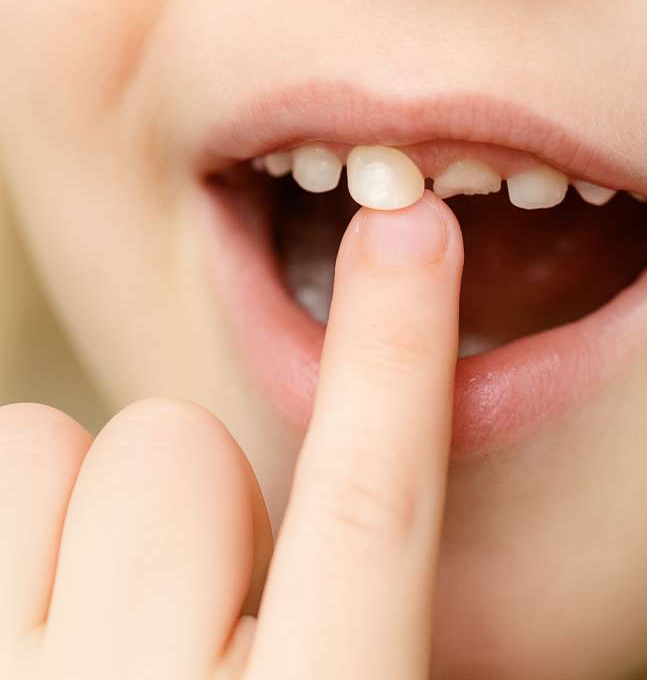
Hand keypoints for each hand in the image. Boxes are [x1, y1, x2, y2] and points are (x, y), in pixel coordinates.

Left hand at [0, 193, 462, 679]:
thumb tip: (381, 458)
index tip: (413, 223)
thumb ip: (373, 614)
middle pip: (176, 446)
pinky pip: (1, 469)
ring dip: (88, 506)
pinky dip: (21, 520)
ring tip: (112, 612)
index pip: (372, 513)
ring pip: (48, 448)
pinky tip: (50, 613)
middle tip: (207, 592)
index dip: (398, 356)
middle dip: (198, 486)